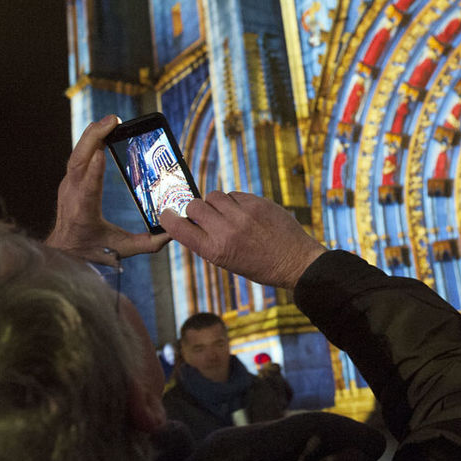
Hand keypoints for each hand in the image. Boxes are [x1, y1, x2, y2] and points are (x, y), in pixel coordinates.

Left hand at [46, 115, 170, 263]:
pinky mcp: (70, 180)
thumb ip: (148, 243)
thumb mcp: (122, 249)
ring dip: (92, 134)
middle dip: (94, 138)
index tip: (100, 153)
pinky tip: (101, 128)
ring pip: (77, 154)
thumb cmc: (92, 250)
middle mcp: (72, 195)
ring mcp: (69, 185)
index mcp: (83, 212)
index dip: (93, 171)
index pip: (88, 189)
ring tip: (110, 120)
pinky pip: (78, 155)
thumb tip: (173, 232)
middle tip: (112, 121)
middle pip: (79, 161)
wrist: (64, 250)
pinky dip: (89, 140)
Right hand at [160, 191, 326, 288]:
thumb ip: (208, 242)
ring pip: (214, 195)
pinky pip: (234, 194)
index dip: (169, 219)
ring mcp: (243, 214)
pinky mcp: (257, 203)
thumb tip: (191, 221)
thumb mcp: (228, 262)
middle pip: (194, 205)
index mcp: (215, 250)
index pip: (179, 228)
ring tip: (227, 214)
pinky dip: (234, 201)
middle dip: (196, 210)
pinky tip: (244, 213)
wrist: (295, 261)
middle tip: (205, 217)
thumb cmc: (260, 266)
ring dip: (215, 203)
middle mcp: (226, 230)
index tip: (166, 214)